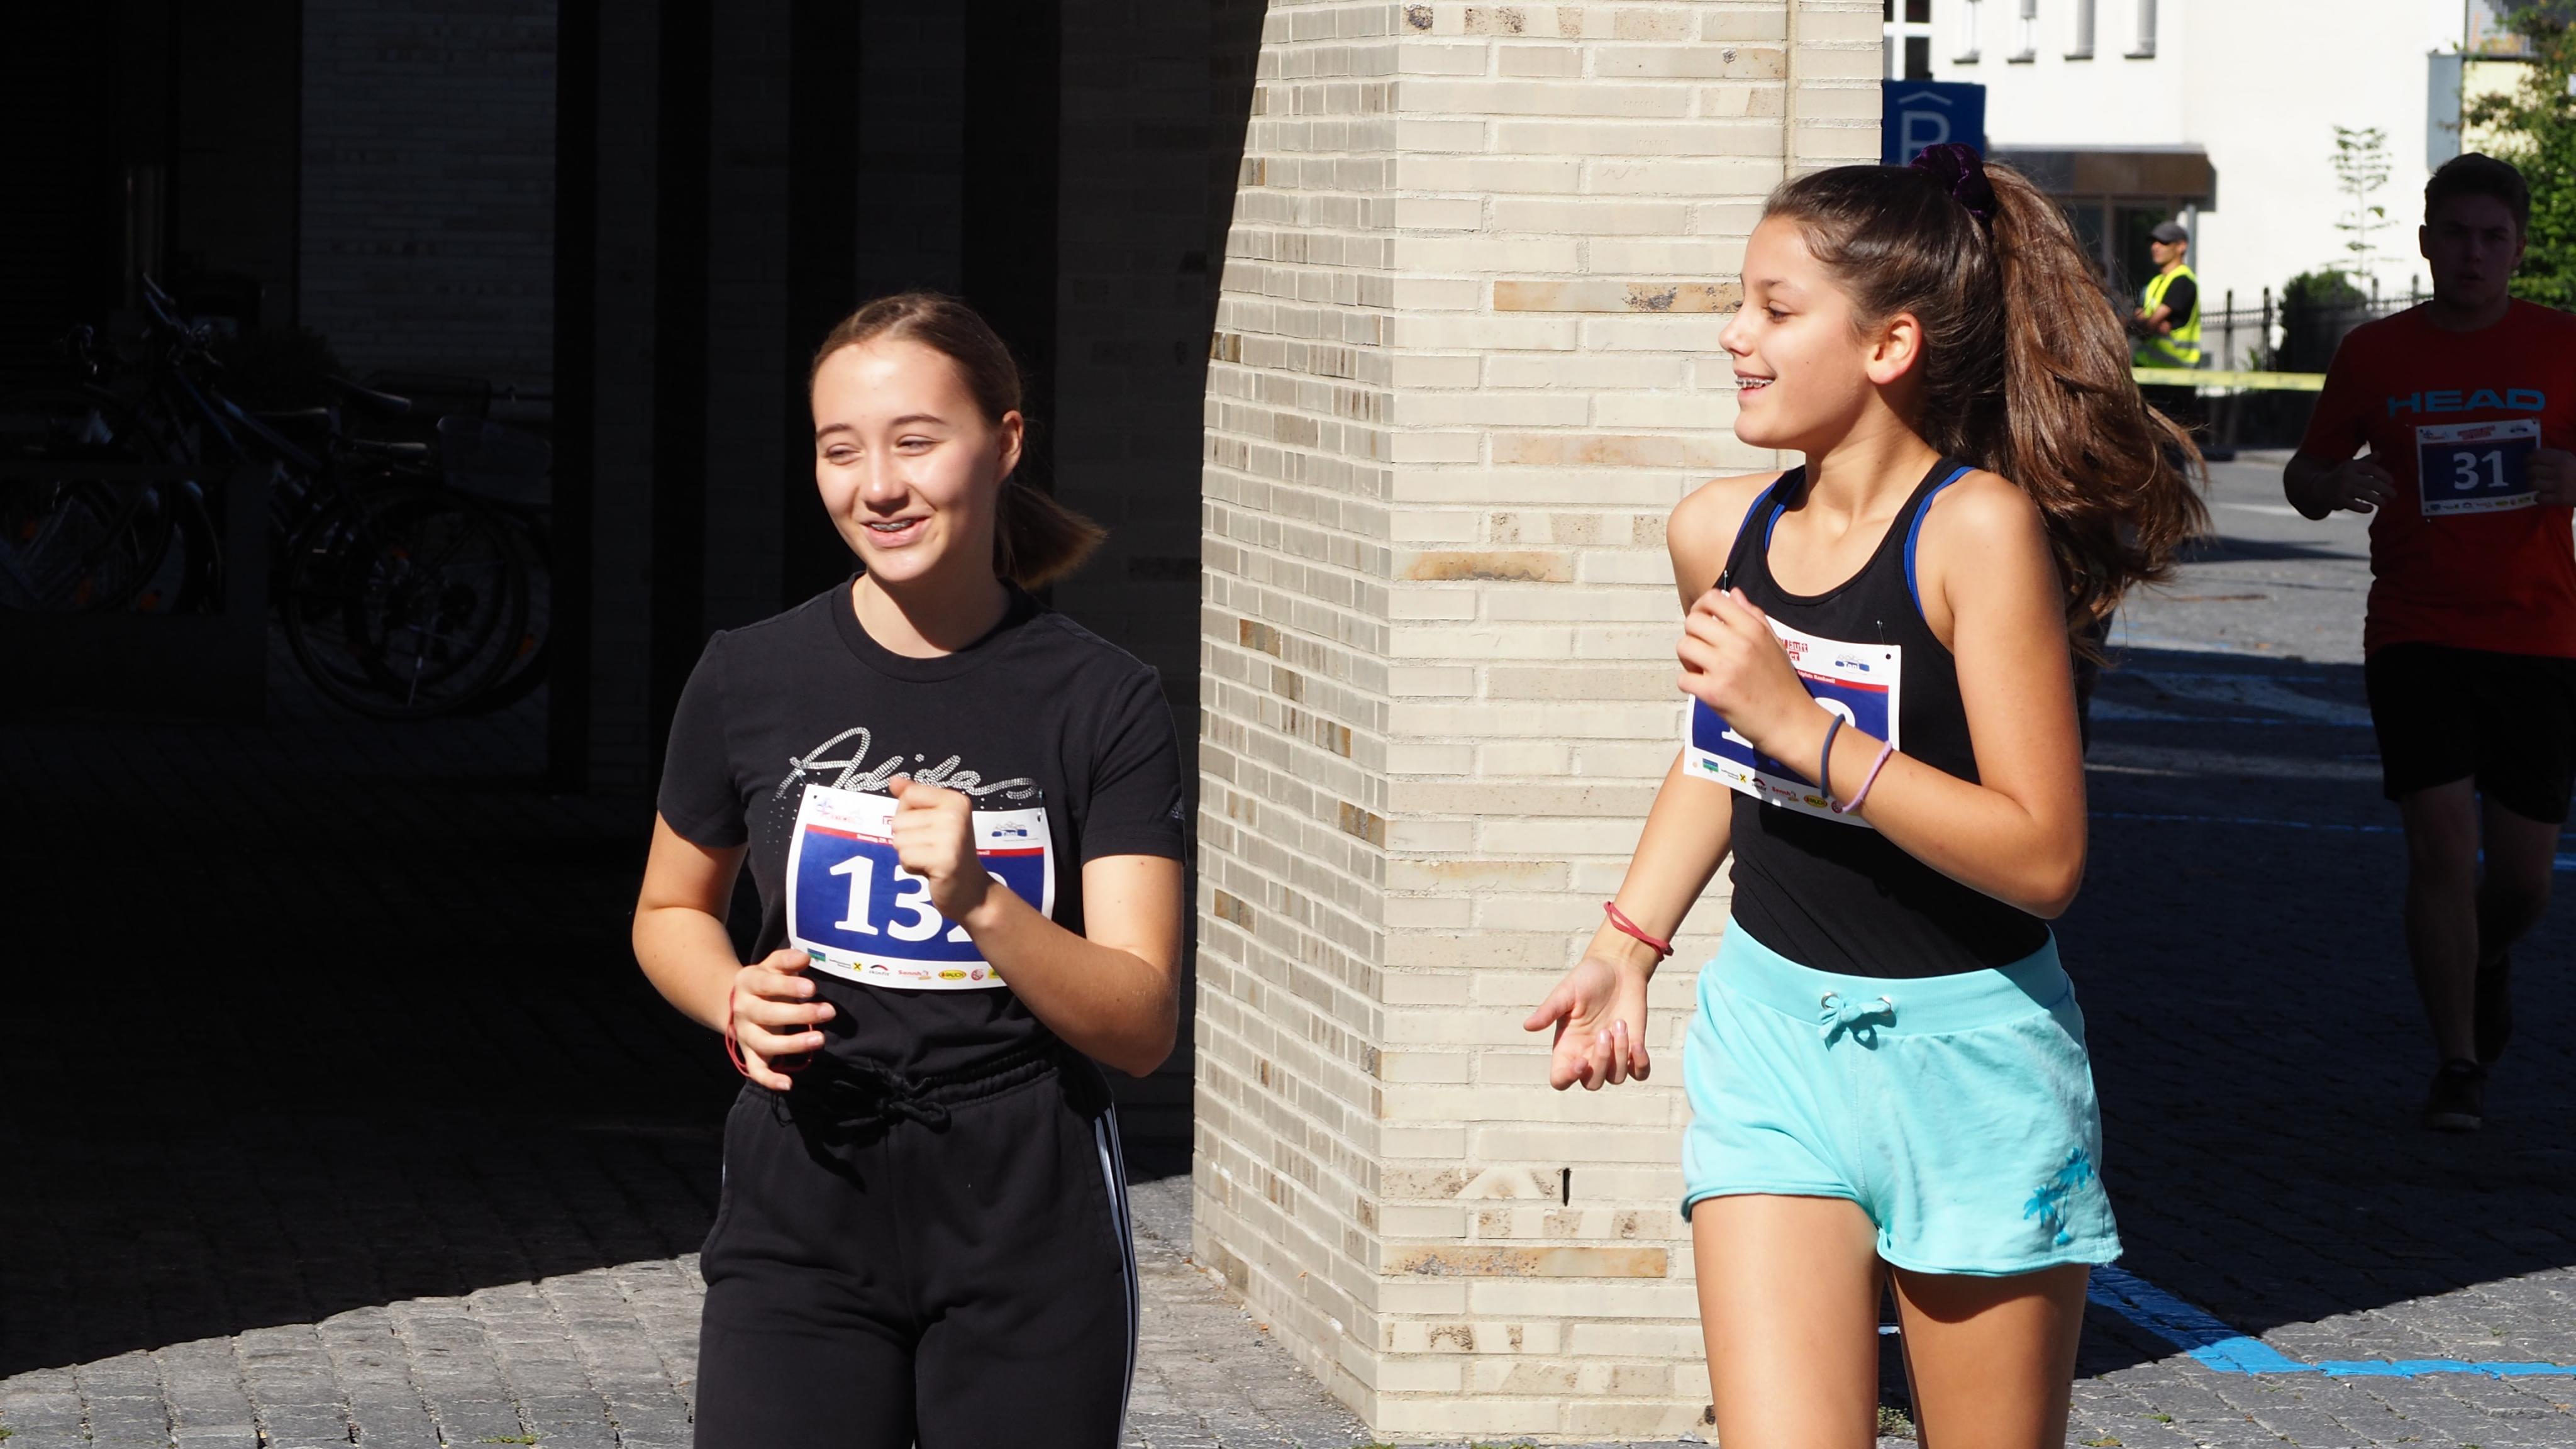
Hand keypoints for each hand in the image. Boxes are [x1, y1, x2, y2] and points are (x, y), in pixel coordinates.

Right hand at [731, 948, 832, 1090]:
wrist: (737, 1002)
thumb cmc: (765, 981)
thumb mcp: (772, 965)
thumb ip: (787, 959)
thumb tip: (805, 957)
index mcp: (748, 983)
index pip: (766, 984)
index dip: (788, 986)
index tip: (813, 988)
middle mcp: (743, 1010)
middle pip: (767, 1015)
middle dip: (799, 1014)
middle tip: (829, 1011)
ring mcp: (744, 1034)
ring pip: (764, 1044)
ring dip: (791, 1044)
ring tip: (820, 1039)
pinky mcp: (748, 1054)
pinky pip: (755, 1070)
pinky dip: (769, 1080)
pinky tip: (788, 1084)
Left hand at [887, 775, 993, 925]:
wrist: (972, 892)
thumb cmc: (949, 854)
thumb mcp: (935, 820)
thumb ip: (914, 798)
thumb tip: (894, 780)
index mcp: (956, 800)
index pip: (908, 795)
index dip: (908, 815)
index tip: (929, 829)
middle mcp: (956, 814)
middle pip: (899, 820)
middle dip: (907, 839)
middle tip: (931, 849)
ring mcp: (951, 837)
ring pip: (899, 840)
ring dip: (909, 855)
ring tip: (931, 859)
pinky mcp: (944, 860)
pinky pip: (904, 857)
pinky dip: (911, 867)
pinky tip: (930, 871)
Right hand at [1524, 954, 1652, 1090]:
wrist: (1618, 968)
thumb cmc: (1587, 978)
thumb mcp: (1566, 992)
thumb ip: (1549, 1011)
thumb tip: (1527, 1026)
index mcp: (1567, 1045)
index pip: (1561, 1079)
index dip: (1569, 1078)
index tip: (1582, 1061)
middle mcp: (1588, 1054)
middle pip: (1593, 1083)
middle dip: (1601, 1061)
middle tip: (1604, 1030)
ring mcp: (1613, 1054)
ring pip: (1616, 1078)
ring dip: (1620, 1054)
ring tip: (1619, 1023)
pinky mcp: (1634, 1048)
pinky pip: (1640, 1073)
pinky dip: (1642, 1065)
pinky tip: (1638, 1044)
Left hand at [1678, 587, 1817, 757]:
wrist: (1791, 722)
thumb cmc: (1783, 684)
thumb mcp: (1775, 643)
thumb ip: (1754, 617)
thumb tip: (1733, 593)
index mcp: (1753, 628)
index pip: (1713, 598)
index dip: (1701, 607)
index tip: (1704, 622)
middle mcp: (1738, 643)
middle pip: (1692, 622)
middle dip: (1692, 636)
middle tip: (1703, 651)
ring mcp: (1725, 668)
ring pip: (1683, 647)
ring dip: (1688, 660)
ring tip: (1704, 670)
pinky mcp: (1714, 692)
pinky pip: (1683, 678)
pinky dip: (1689, 684)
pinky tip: (1704, 689)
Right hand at [2324, 453, 2396, 513]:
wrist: (2319, 488)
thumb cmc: (2341, 476)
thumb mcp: (2351, 467)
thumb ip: (2366, 462)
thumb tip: (2379, 453)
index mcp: (2351, 465)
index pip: (2372, 469)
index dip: (2384, 475)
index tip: (2392, 482)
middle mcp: (2346, 475)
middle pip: (2371, 483)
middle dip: (2385, 489)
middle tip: (2394, 495)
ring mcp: (2342, 488)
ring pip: (2366, 495)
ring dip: (2378, 500)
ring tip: (2385, 503)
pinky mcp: (2338, 500)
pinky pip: (2355, 505)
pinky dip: (2365, 508)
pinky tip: (2371, 509)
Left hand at [2530, 447, 2575, 506]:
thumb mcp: (2570, 458)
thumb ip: (2553, 455)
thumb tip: (2533, 451)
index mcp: (2562, 459)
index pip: (2536, 457)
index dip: (2528, 460)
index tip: (2526, 462)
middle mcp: (2559, 471)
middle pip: (2532, 470)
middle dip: (2529, 473)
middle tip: (2531, 475)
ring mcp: (2559, 485)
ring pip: (2533, 484)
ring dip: (2532, 485)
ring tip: (2536, 484)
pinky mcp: (2560, 498)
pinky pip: (2540, 498)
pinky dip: (2538, 497)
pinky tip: (2542, 495)